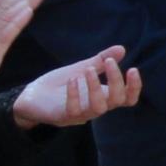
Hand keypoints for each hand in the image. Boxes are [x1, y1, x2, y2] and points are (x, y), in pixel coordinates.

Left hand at [10, 47, 136, 128]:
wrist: (31, 96)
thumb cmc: (58, 84)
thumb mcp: (81, 68)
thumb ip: (100, 61)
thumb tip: (122, 48)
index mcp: (103, 98)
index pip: (127, 99)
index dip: (134, 87)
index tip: (132, 69)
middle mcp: (95, 107)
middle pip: (116, 101)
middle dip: (116, 81)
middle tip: (109, 62)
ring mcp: (80, 114)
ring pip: (98, 108)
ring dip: (96, 87)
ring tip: (88, 69)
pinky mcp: (63, 116)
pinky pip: (74, 110)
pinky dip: (75, 94)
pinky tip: (72, 79)